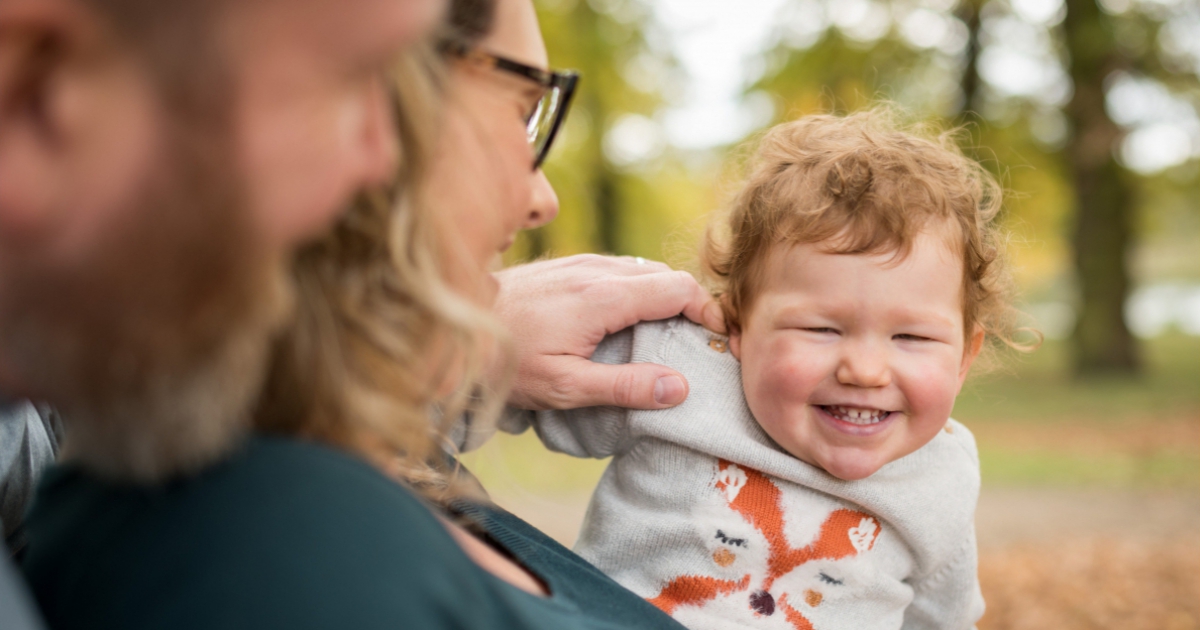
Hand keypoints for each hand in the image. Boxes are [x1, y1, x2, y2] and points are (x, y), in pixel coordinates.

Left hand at [494, 254, 724, 410]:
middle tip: (697, 343)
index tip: (717, 340)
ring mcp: (579, 263)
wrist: (454, 326)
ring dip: (662, 297)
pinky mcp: (565, 266)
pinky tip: (626, 320)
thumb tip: (681, 387)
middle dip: (690, 305)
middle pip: (665, 276)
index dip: (708, 311)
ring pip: (641, 270)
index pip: (678, 288)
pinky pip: (616, 269)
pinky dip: (635, 290)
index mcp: (603, 297)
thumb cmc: (506, 363)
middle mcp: (596, 270)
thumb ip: (625, 387)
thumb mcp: (565, 388)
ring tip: (666, 335)